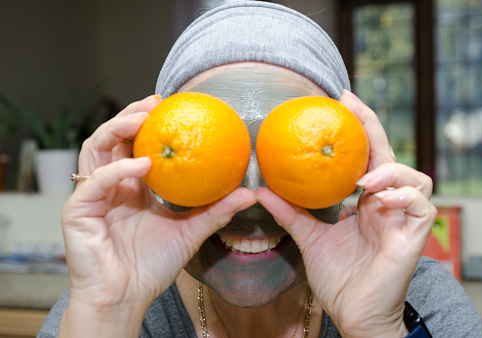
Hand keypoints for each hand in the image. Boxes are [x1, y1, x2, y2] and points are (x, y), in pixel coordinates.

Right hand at [60, 95, 256, 336]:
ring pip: (94, 149)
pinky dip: (117, 170)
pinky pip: (95, 183)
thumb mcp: (190, 232)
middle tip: (154, 103)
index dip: (147, 123)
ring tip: (142, 118)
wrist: (126, 298)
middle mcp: (110, 185)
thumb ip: (216, 211)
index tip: (170, 107)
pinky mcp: (78, 212)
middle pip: (111, 138)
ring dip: (117, 129)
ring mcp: (92, 197)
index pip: (133, 145)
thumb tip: (249, 194)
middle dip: (130, 116)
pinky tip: (142, 165)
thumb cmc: (151, 266)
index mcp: (132, 186)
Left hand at [256, 90, 435, 337]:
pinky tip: (379, 197)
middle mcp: (386, 204)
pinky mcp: (413, 236)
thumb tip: (261, 189)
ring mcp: (402, 219)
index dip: (359, 129)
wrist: (352, 312)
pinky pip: (421, 206)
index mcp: (365, 201)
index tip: (340, 101)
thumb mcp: (309, 236)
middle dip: (373, 129)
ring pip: (416, 178)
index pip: (366, 157)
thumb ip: (289, 212)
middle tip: (351, 106)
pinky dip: (404, 195)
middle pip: (390, 157)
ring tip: (364, 177)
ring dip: (391, 170)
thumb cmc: (338, 276)